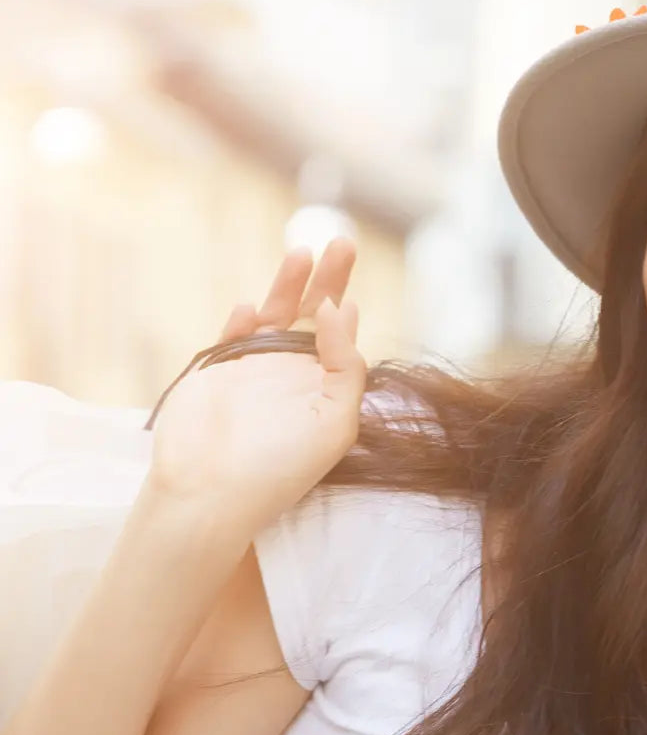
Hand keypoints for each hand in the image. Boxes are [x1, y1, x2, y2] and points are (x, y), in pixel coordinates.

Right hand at [147, 238, 365, 536]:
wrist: (209, 492)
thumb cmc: (278, 469)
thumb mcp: (334, 422)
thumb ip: (346, 366)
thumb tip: (343, 308)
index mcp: (323, 392)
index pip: (342, 343)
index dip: (347, 314)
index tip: (349, 295)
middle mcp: (291, 378)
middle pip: (313, 317)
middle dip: (328, 280)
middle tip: (343, 243)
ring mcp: (253, 372)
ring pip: (274, 316)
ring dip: (287, 285)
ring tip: (302, 253)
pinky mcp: (217, 371)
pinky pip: (233, 337)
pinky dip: (242, 321)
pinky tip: (249, 308)